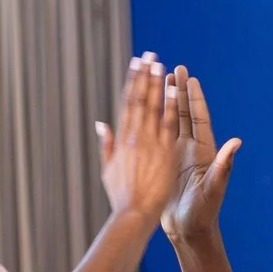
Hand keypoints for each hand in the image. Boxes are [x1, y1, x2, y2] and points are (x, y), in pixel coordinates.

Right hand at [96, 54, 187, 221]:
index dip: (133, 83)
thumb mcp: (109, 171)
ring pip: (153, 108)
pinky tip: (172, 88)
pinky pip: (167, 125)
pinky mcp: (164, 152)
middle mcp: (136, 138)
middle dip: (145, 77)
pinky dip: (169, 106)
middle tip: (148, 54)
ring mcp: (150, 144)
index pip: (129, 104)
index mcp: (124, 141)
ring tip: (159, 63)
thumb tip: (101, 124)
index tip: (135, 65)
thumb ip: (107, 146)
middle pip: (141, 101)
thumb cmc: (122, 198)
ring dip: (156, 85)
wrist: (134, 217)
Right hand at [162, 74, 240, 246]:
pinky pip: (161, 137)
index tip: (190, 78)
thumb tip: (237, 143)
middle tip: (174, 68)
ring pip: (172, 122)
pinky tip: (147, 110)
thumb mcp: (214, 188)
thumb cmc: (204, 212)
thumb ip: (224, 165)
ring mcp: (179, 155)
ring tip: (161, 81)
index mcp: (205, 152)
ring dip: (167, 102)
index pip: (198, 118)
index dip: (194, 98)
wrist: (189, 231)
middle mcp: (192, 150)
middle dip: (180, 91)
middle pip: (185, 114)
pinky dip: (155, 122)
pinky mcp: (167, 164)